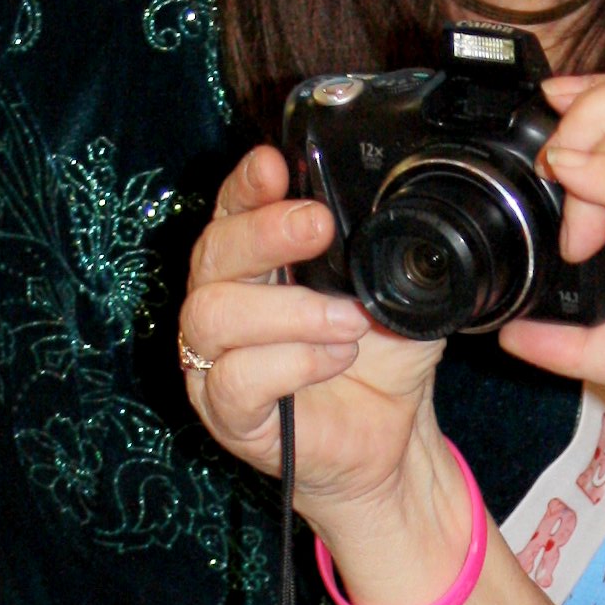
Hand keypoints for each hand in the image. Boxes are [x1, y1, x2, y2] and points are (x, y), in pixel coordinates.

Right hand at [179, 145, 447, 517]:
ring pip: (214, 315)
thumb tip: (393, 211)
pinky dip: (292, 362)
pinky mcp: (229, 416)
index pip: (230, 211)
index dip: (245, 185)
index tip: (275, 165)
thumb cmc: (382, 362)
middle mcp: (222, 305)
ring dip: (289, 310)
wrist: (394, 439)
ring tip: (349, 321)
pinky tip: (335, 358)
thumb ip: (381, 250)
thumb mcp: (394, 292)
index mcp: (255, 265)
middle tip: (318, 226)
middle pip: (211, 254)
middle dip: (264, 232)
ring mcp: (215, 363)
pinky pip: (236, 380)